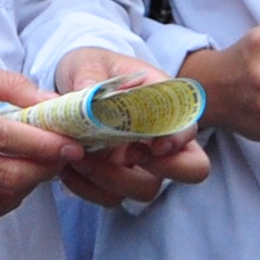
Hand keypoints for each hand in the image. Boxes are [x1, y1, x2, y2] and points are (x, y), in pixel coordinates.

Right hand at [0, 49, 70, 224]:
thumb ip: (8, 85)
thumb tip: (51, 104)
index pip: (2, 135)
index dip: (43, 143)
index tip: (70, 143)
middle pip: (2, 175)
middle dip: (43, 169)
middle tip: (62, 156)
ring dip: (27, 187)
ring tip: (40, 167)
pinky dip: (4, 202)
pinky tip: (13, 183)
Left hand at [54, 44, 210, 206]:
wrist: (72, 85)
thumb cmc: (91, 69)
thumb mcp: (88, 61)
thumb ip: (89, 74)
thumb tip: (88, 90)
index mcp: (163, 102)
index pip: (189, 125)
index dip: (179, 138)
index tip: (155, 143)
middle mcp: (160, 138)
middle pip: (192, 168)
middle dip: (167, 169)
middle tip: (128, 156)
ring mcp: (140, 163)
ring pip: (147, 189)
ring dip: (114, 179)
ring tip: (80, 157)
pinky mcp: (114, 180)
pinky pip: (109, 197)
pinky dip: (88, 188)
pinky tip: (68, 167)